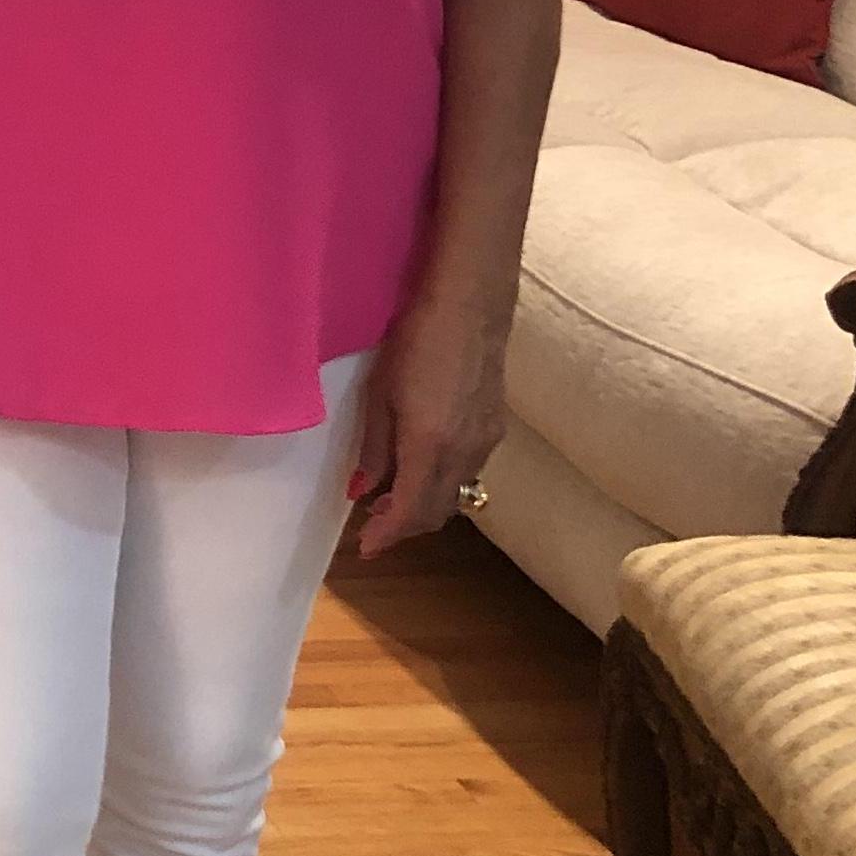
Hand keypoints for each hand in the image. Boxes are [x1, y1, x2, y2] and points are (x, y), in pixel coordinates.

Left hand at [346, 275, 509, 555]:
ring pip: (456, 494)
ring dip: (426, 504)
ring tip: (394, 494)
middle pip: (437, 512)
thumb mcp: (381, 395)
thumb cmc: (415, 342)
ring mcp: (486, 442)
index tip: (365, 548)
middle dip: (405, 526)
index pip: (410, 512)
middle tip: (374, 522)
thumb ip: (373, 448)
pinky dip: (443, 481)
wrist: (470, 307)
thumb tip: (360, 491)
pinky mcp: (496, 428)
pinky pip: (469, 471)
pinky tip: (423, 465)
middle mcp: (465, 453)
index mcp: (431, 446)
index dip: (387, 535)